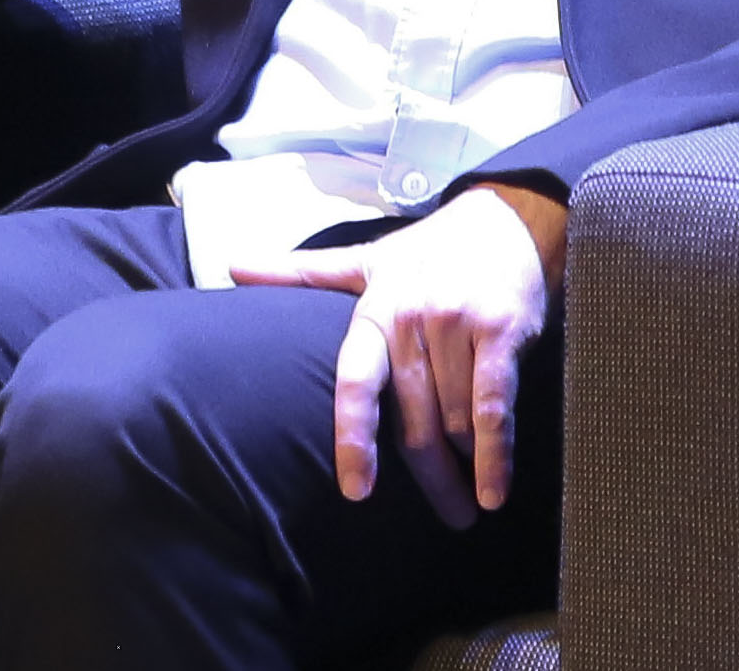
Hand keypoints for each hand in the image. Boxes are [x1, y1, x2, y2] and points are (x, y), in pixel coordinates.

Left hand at [228, 183, 567, 528]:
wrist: (506, 219)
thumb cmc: (430, 250)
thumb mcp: (365, 260)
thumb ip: (302, 273)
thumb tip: (232, 267)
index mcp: (376, 309)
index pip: (355, 382)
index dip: (353, 437)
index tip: (356, 491)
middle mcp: (413, 319)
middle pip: (415, 420)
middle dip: (430, 477)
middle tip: (448, 519)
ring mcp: (458, 324)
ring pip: (456, 419)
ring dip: (466, 467)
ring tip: (473, 502)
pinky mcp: (502, 330)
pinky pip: (496, 404)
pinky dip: (496, 451)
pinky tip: (495, 490)